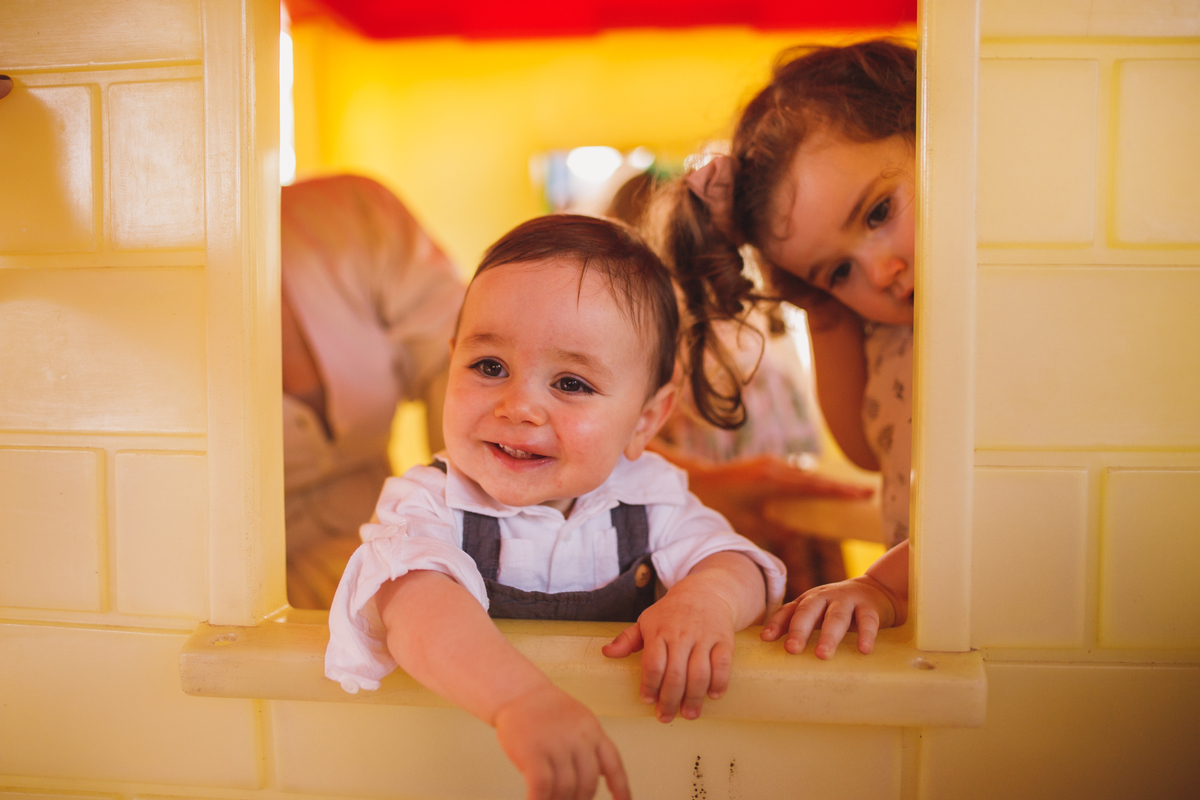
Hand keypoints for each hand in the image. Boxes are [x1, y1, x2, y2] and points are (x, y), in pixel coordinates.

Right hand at [493, 684, 630, 799]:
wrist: (518, 691)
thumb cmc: (546, 710)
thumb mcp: (579, 721)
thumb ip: (592, 746)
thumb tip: (605, 774)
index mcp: (593, 731)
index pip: (614, 765)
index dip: (622, 788)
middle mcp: (579, 739)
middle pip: (588, 783)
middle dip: (580, 799)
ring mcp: (556, 745)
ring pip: (566, 788)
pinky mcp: (533, 752)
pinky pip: (541, 788)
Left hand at [602, 584, 735, 722]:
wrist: (705, 592)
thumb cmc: (671, 613)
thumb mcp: (646, 621)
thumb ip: (627, 639)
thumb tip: (607, 653)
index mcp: (659, 631)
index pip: (653, 663)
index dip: (650, 685)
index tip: (647, 700)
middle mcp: (681, 634)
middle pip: (675, 674)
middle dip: (669, 700)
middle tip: (665, 717)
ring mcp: (704, 637)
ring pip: (699, 673)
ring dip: (694, 698)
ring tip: (689, 714)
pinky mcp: (724, 640)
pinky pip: (723, 665)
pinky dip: (719, 682)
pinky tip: (712, 696)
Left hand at [683, 454, 872, 546]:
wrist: (697, 480)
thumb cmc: (719, 504)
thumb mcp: (746, 521)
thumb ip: (773, 527)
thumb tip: (796, 538)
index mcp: (773, 480)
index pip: (815, 487)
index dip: (841, 491)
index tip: (865, 493)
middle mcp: (776, 467)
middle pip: (816, 478)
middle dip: (841, 486)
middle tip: (869, 493)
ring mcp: (771, 463)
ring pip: (807, 474)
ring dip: (826, 484)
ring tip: (852, 493)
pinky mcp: (767, 464)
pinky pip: (795, 473)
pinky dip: (811, 482)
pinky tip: (823, 490)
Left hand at [759, 576, 896, 658]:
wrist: (876, 589)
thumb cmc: (836, 608)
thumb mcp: (816, 613)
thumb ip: (796, 625)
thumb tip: (769, 648)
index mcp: (808, 601)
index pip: (788, 610)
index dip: (776, 623)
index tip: (766, 639)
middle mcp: (824, 597)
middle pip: (808, 611)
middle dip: (799, 630)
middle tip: (792, 649)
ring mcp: (847, 600)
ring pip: (836, 617)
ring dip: (829, 636)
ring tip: (822, 655)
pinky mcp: (869, 606)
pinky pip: (867, 620)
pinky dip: (866, 635)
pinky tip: (864, 650)